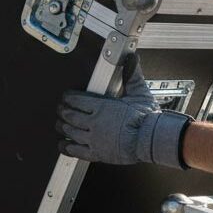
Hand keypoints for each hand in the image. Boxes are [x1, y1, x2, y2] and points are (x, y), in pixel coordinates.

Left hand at [55, 54, 191, 168]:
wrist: (152, 141)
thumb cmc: (147, 119)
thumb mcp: (140, 93)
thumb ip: (132, 75)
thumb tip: (131, 58)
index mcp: (102, 106)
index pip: (76, 100)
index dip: (68, 98)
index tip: (66, 97)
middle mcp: (94, 122)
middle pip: (70, 115)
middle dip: (62, 111)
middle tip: (60, 109)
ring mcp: (94, 139)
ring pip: (70, 131)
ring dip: (62, 126)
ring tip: (60, 124)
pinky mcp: (97, 153)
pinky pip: (75, 151)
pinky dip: (66, 146)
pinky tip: (63, 143)